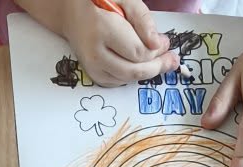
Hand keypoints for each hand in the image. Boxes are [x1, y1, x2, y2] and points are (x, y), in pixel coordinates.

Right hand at [61, 0, 176, 85]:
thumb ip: (143, 20)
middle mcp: (95, 53)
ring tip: (160, 61)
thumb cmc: (100, 2)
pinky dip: (133, 76)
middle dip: (156, 66)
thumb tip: (158, 44)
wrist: (72, 13)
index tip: (165, 42)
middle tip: (171, 60)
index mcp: (102, 30)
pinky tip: (140, 65)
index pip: (138, 52)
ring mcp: (93, 67)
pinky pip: (120, 83)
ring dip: (147, 72)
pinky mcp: (94, 76)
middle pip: (134, 71)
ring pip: (128, 80)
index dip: (156, 51)